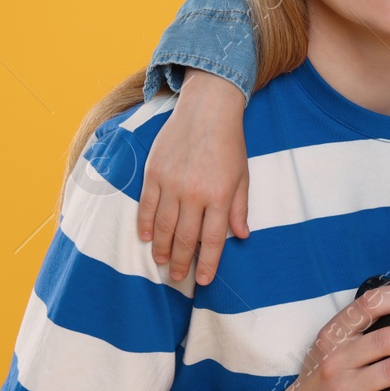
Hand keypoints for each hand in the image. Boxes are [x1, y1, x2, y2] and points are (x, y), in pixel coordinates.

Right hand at [137, 69, 250, 284]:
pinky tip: (148, 239)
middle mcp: (194, 193)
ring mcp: (171, 183)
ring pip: (164, 226)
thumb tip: (241, 235)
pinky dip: (147, 225)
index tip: (203, 280)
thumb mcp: (242, 175)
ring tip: (163, 263)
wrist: (207, 110)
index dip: (209, 262)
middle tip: (179, 278)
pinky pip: (148, 206)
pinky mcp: (154, 173)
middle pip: (186, 237)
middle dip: (183, 262)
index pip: (213, 238)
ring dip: (163, 249)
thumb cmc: (229, 143)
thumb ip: (239, 207)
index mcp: (220, 194)